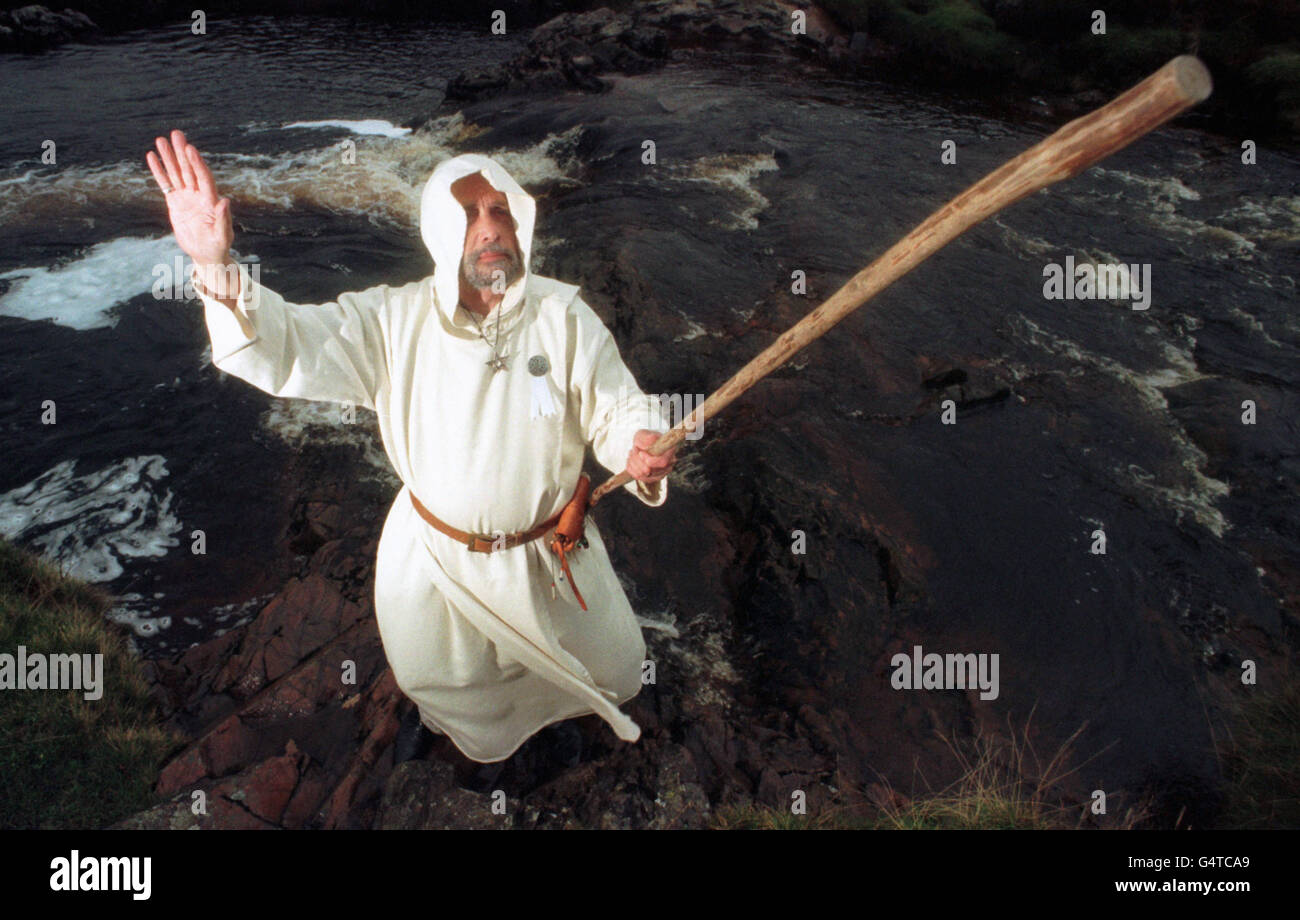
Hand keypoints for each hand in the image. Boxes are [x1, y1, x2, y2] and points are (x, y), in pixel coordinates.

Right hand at [146, 129, 233, 267]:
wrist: (206, 254)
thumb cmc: (218, 247)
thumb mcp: (222, 236)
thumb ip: (223, 219)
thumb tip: (225, 201)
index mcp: (210, 200)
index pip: (203, 177)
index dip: (197, 163)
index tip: (190, 148)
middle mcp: (198, 194)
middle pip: (189, 170)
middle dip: (182, 152)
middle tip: (176, 134)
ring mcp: (186, 197)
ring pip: (176, 173)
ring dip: (169, 157)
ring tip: (160, 140)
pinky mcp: (175, 202)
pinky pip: (166, 183)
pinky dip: (159, 171)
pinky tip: (152, 157)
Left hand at [626, 429, 675, 483]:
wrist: (642, 446)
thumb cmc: (644, 440)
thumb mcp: (643, 434)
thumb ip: (647, 437)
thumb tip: (652, 439)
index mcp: (670, 451)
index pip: (663, 462)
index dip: (650, 460)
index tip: (640, 453)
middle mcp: (668, 464)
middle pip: (651, 471)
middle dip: (638, 461)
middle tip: (632, 451)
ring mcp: (661, 473)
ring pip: (643, 475)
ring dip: (634, 464)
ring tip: (631, 454)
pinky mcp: (652, 479)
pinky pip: (638, 478)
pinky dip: (632, 468)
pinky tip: (631, 460)